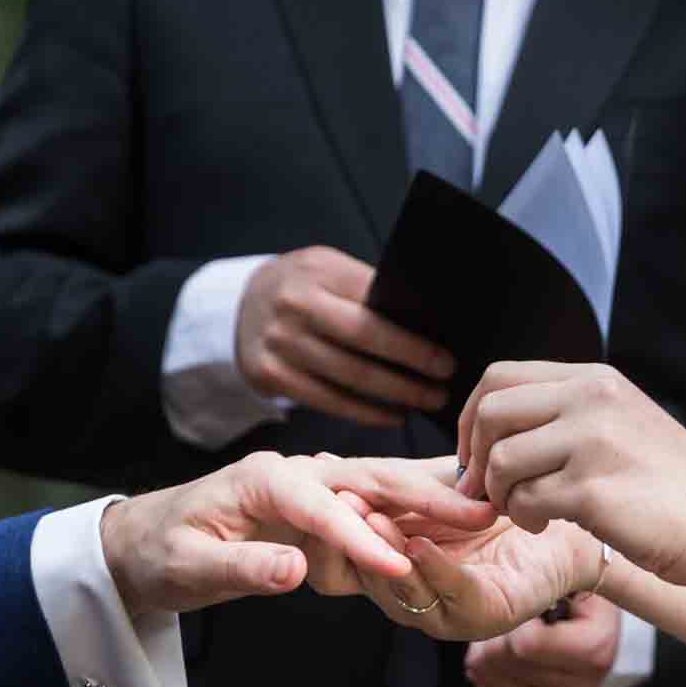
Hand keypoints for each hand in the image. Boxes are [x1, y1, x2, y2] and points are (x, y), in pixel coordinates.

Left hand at [100, 452, 495, 616]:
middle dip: (427, 498)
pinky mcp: (321, 499)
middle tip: (483, 515)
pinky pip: (378, 500)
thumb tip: (297, 568)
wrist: (141, 539)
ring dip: (434, 496)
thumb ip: (243, 569)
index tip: (403, 567)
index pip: (326, 507)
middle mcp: (295, 470)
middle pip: (372, 480)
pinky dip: (418, 504)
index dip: (365, 539)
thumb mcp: (187, 569)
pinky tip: (460, 510)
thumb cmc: (159, 553)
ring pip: (383, 484)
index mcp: (264, 479)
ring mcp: (312, 482)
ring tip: (489, 508)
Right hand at [236, 247, 455, 425]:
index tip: (447, 358)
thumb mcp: (330, 271)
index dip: (413, 339)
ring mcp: (278, 342)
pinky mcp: (268, 375)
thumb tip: (429, 326)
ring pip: (347, 378)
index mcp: (318, 271)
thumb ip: (368, 292)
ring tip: (426, 403)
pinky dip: (365, 413)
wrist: (238, 305)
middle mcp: (294, 304)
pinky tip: (392, 415)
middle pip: (363, 343)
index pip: (374, 306)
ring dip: (394, 396)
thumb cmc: (304, 288)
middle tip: (445, 386)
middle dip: (410, 369)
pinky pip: (326, 401)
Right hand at [309, 465, 605, 641]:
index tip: (324, 491)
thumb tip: (332, 462)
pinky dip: (434, 568)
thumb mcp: (444, 494)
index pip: (354, 555)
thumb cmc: (508, 512)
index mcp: (402, 570)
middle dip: (351, 543)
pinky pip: (451, 593)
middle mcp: (421, 597)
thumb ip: (402, 487)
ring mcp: (451, 613)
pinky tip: (419, 544)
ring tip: (372, 521)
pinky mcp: (485, 616)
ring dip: (386, 553)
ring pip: (404, 589)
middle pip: (370, 577)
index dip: (336, 528)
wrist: (572, 530)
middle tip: (337, 507)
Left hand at [457, 362, 685, 588]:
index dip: (474, 417)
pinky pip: (524, 501)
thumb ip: (567, 415)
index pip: (501, 377)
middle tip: (486, 491)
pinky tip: (548, 525)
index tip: (476, 453)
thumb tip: (497, 425)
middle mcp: (592, 398)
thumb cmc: (673, 488)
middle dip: (476, 456)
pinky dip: (525, 518)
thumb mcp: (622, 425)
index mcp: (595, 379)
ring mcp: (593, 441)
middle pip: (491, 412)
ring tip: (528, 511)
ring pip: (502, 460)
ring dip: (501, 495)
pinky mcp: (593, 489)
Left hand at [465, 594, 621, 686]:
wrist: (592, 620)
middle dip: (496, 633)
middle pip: (505, 662)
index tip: (526, 604)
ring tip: (509, 634)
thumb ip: (545, 580)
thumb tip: (511, 595)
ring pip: (494, 678)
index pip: (525, 644)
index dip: (514, 617)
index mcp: (596, 648)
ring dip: (488, 651)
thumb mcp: (572, 572)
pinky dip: (489, 673)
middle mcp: (584, 686)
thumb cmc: (578, 592)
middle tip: (510, 617)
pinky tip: (503, 656)